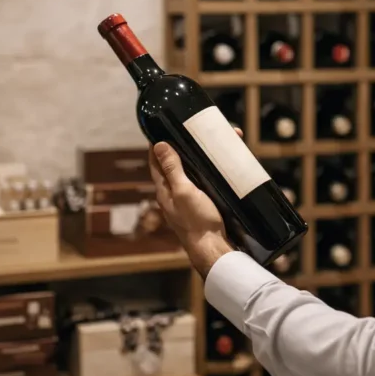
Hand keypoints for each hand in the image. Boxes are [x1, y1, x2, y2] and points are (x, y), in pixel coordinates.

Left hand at [149, 129, 240, 276]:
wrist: (213, 248)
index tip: (164, 127)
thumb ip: (172, 169)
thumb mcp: (184, 191)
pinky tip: (219, 168)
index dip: (157, 144)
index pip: (155, 161)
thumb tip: (158, 145)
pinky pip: (202, 183)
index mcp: (164, 189)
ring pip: (191, 173)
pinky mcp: (202, 205)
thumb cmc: (197, 221)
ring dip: (198, 159)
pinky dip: (208, 172)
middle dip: (183, 148)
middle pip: (175, 165)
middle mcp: (174, 194)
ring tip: (212, 146)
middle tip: (195, 133)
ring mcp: (188, 200)